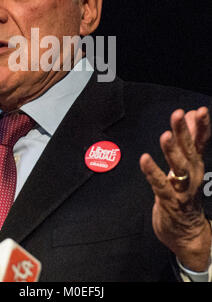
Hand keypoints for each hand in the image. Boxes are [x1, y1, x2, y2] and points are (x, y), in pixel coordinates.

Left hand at [140, 107, 211, 271]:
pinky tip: (144, 159)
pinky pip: (160, 185)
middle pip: (189, 150)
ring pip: (178, 167)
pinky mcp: (169, 202)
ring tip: (165, 136)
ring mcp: (182, 189)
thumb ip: (190, 139)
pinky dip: (152, 172)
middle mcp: (192, 175)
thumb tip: (190, 114)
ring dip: (172, 151)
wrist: (189, 235)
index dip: (202, 126)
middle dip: (184, 131)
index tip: (199, 111)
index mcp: (196, 164)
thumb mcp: (190, 164)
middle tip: (178, 114)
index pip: (201, 142)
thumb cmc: (186, 194)